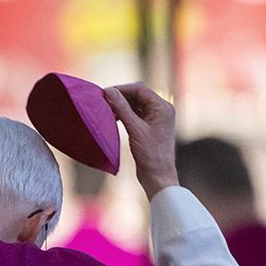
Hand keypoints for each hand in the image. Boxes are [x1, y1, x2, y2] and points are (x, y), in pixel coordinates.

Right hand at [103, 83, 178, 199]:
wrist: (157, 176)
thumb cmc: (150, 155)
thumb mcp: (134, 129)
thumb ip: (122, 108)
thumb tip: (109, 91)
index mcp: (162, 107)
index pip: (139, 89)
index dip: (121, 89)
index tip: (104, 93)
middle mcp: (161, 110)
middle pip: (137, 95)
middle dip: (120, 97)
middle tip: (102, 100)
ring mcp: (156, 118)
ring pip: (135, 105)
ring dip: (121, 106)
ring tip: (106, 110)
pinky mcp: (149, 127)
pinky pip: (135, 114)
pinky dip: (124, 114)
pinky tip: (113, 118)